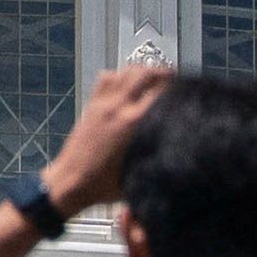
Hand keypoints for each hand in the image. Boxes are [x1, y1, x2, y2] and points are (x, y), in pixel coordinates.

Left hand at [42, 57, 165, 214]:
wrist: (70, 183)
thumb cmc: (103, 185)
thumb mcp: (139, 174)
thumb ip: (156, 156)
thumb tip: (175, 147)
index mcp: (133, 123)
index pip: (161, 91)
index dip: (177, 87)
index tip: (186, 89)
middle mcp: (118, 107)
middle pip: (145, 73)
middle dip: (162, 72)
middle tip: (173, 77)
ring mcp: (103, 104)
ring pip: (125, 71)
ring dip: (141, 71)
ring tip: (152, 77)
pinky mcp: (91, 105)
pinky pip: (106, 78)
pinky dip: (119, 75)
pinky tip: (126, 83)